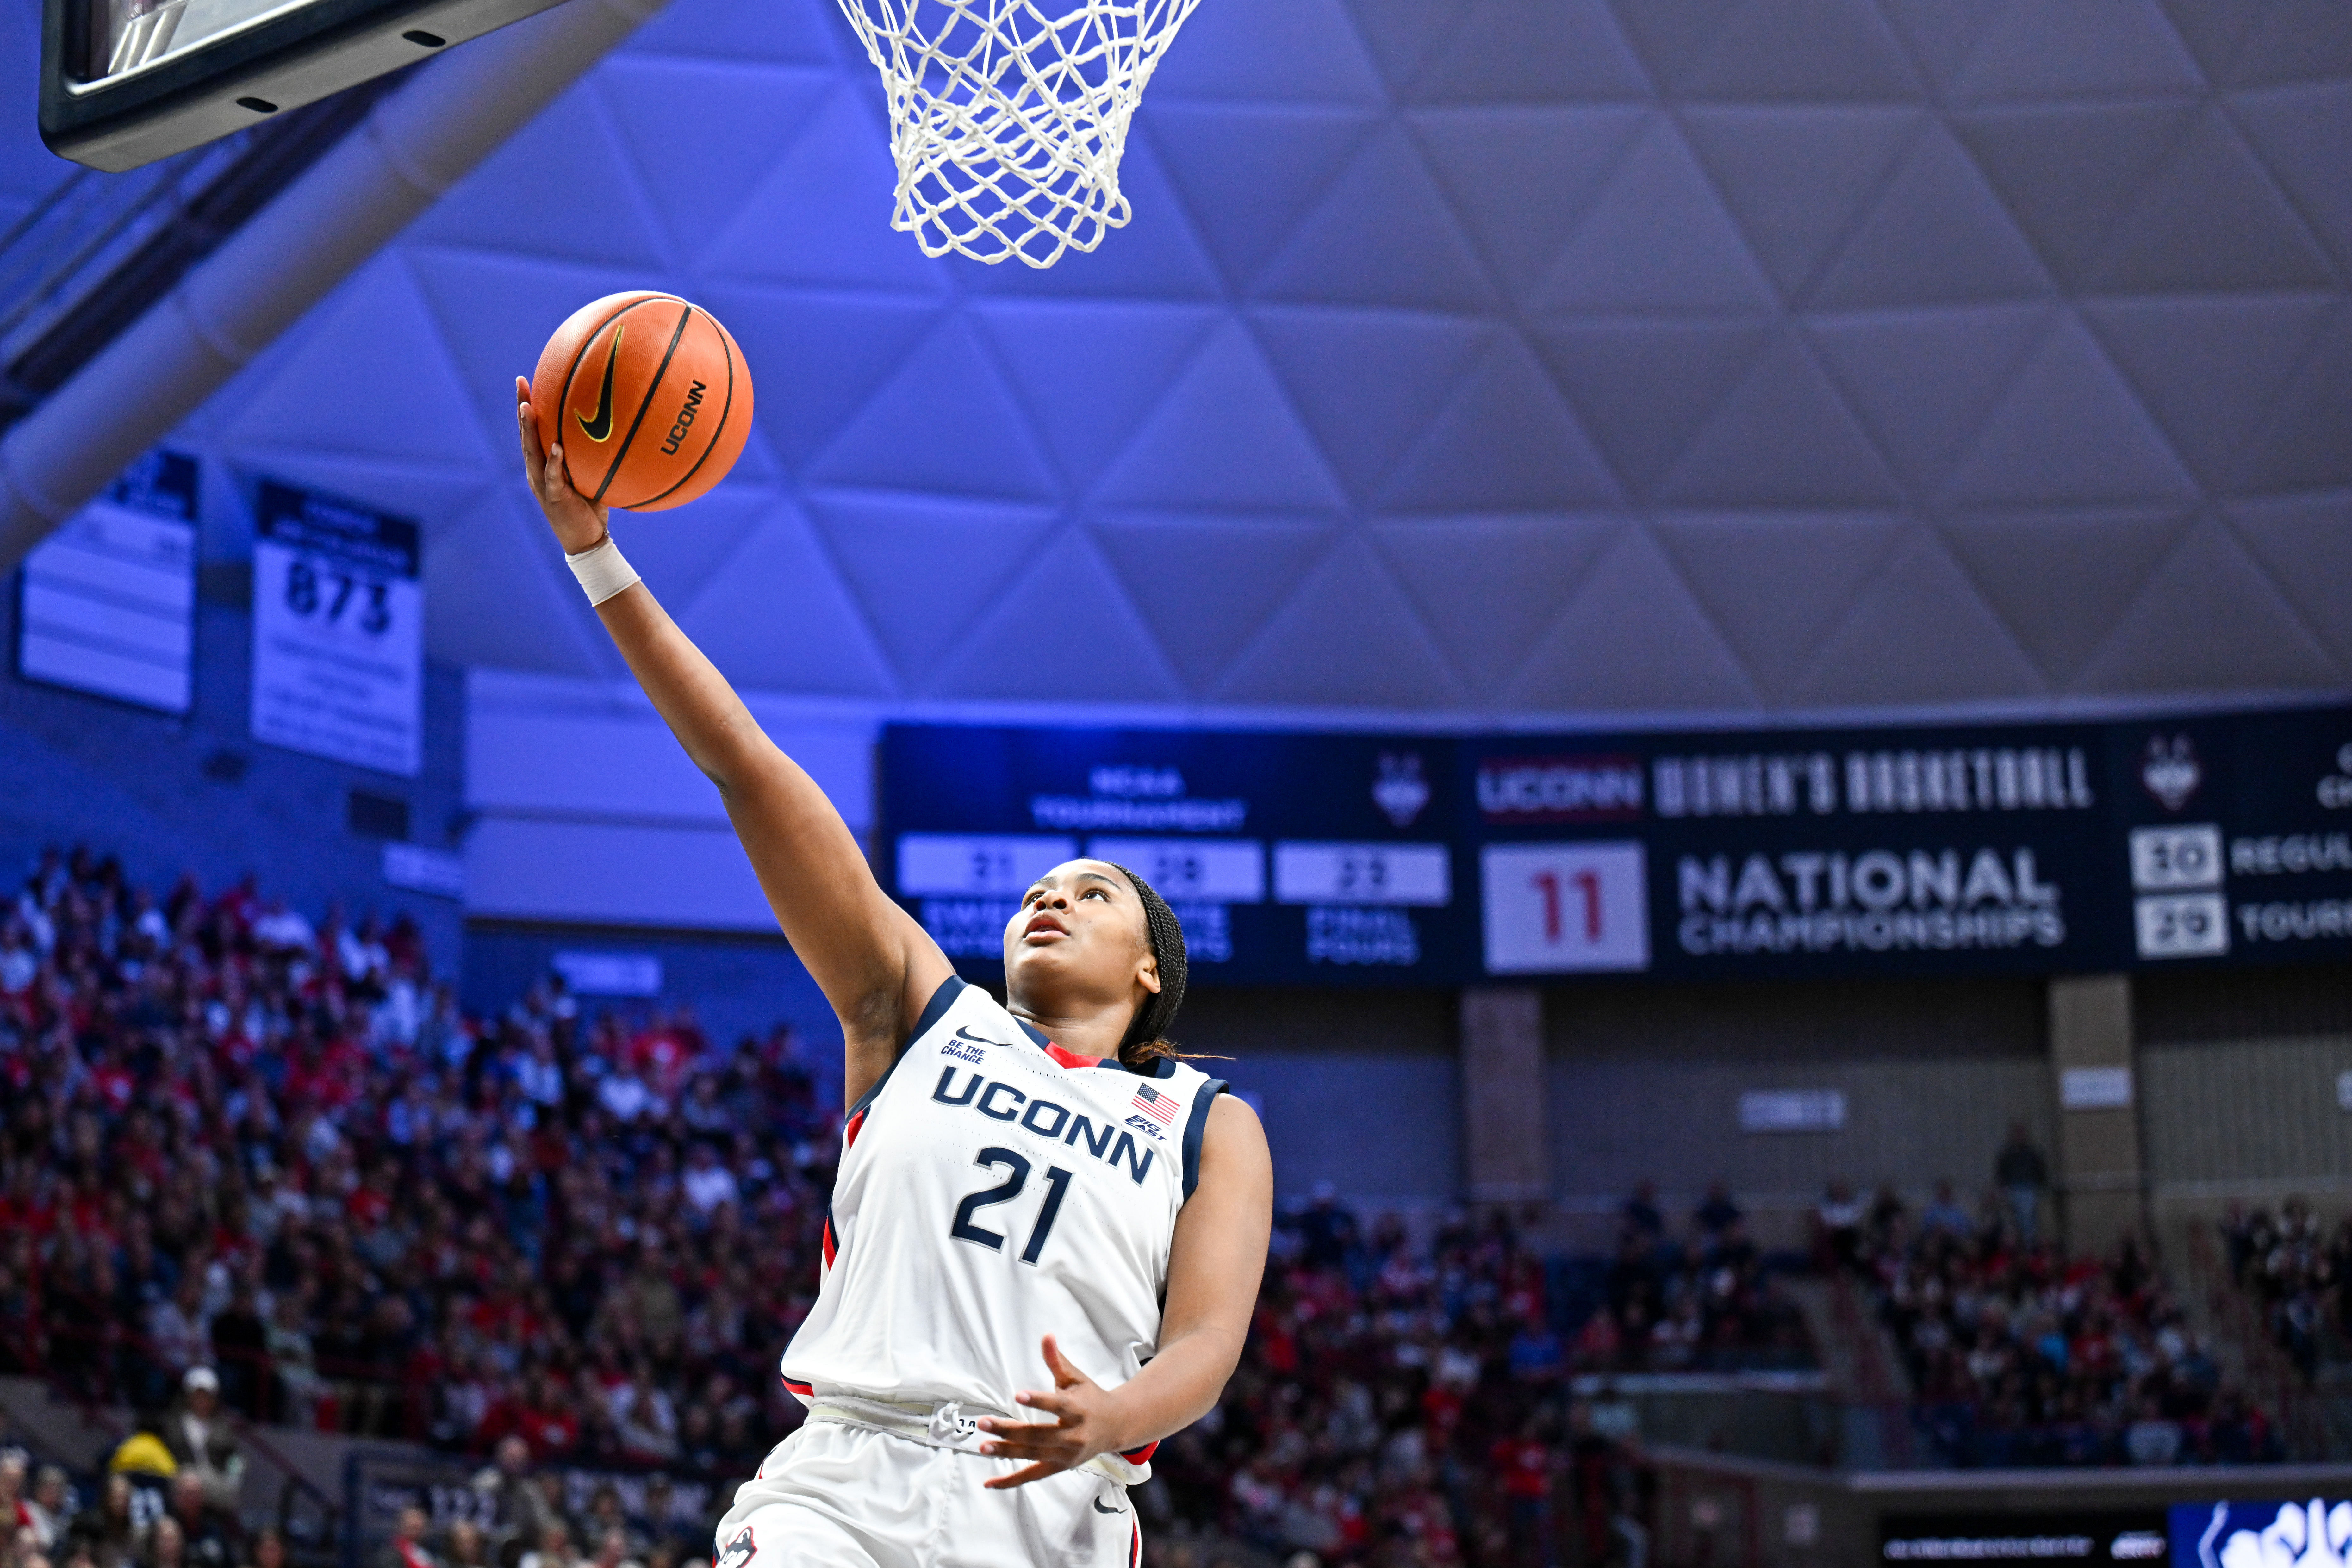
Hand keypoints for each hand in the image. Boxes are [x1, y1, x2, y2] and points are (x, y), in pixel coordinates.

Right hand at [516, 375, 609, 554]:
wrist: (588, 541)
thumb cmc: (591, 507)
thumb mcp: (591, 475)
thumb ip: (593, 455)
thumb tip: (615, 428)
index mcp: (544, 464)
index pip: (533, 431)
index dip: (527, 406)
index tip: (525, 381)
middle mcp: (538, 471)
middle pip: (526, 435)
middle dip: (522, 408)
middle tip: (520, 382)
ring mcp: (543, 484)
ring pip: (532, 452)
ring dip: (528, 429)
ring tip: (526, 406)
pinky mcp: (555, 498)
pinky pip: (553, 477)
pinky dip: (553, 461)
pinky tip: (555, 446)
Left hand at [976, 1336, 1130, 1489]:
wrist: (1115, 1427)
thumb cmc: (1091, 1398)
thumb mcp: (1076, 1378)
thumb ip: (1057, 1360)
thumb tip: (1046, 1336)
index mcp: (1077, 1409)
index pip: (1056, 1405)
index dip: (1038, 1400)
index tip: (1018, 1395)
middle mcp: (1073, 1435)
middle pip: (1038, 1434)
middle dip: (1009, 1430)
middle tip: (984, 1422)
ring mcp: (1065, 1455)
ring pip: (1032, 1455)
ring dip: (1006, 1451)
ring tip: (983, 1445)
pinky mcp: (1059, 1467)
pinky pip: (1032, 1476)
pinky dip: (1010, 1481)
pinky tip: (989, 1482)